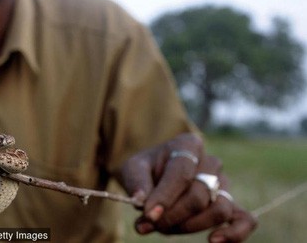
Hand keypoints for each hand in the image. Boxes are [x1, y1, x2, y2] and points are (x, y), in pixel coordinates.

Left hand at [120, 133, 256, 241]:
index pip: (181, 173)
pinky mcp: (231, 204)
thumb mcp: (133, 168)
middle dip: (172, 215)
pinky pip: (246, 220)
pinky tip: (213, 241)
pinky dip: (234, 234)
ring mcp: (223, 184)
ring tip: (165, 229)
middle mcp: (210, 162)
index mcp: (187, 145)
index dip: (165, 197)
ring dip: (191, 226)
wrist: (156, 175)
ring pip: (219, 209)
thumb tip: (142, 201)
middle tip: (147, 224)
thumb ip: (136, 183)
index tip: (148, 215)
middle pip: (198, 195)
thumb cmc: (146, 170)